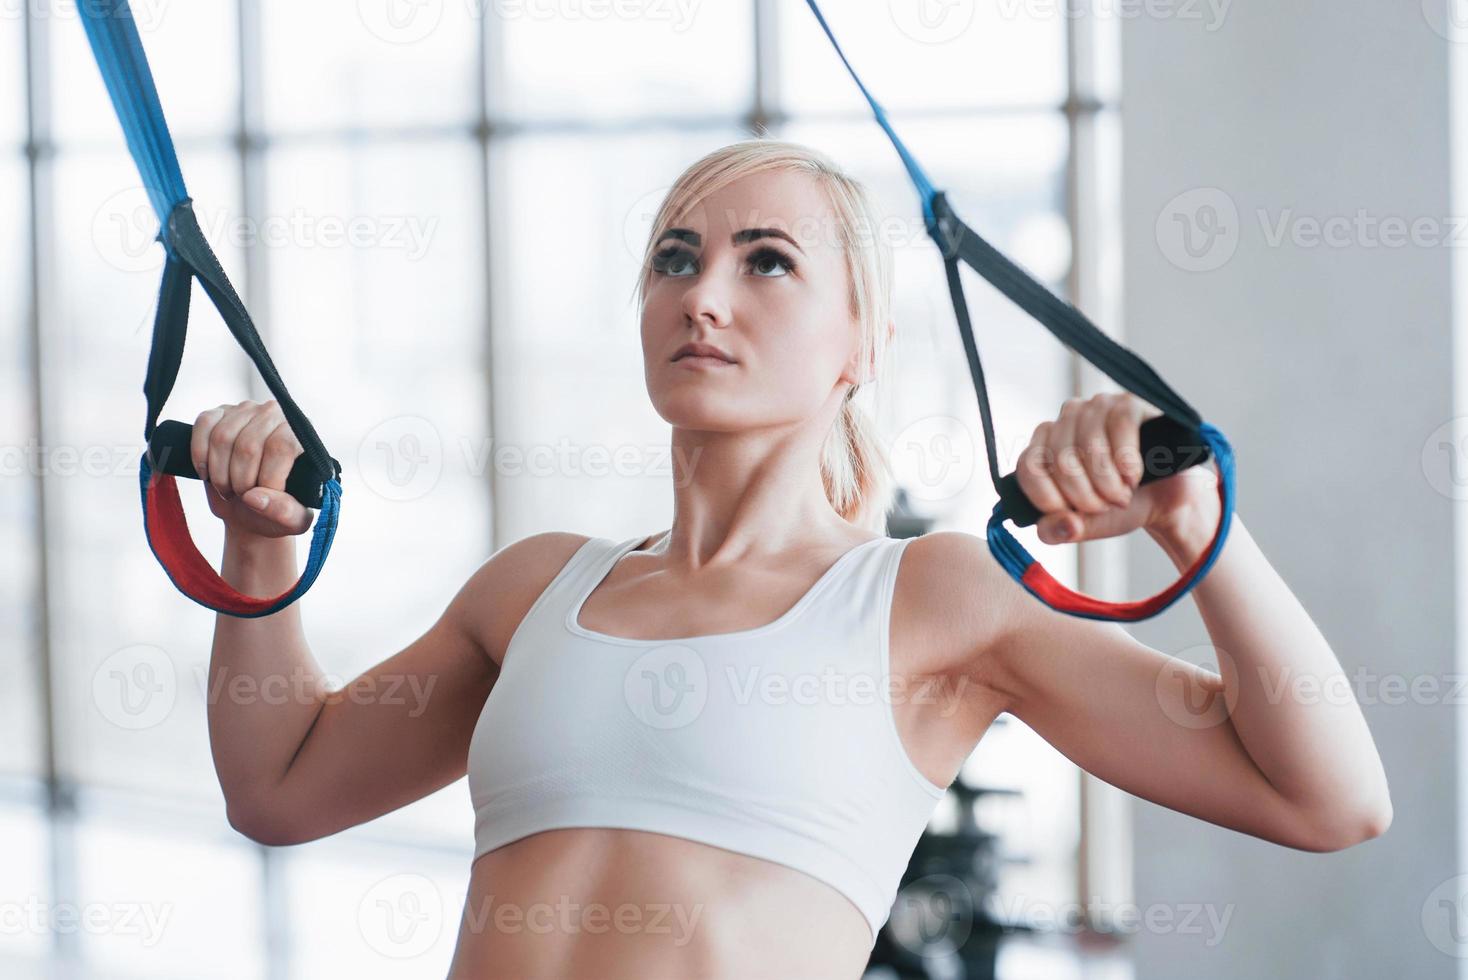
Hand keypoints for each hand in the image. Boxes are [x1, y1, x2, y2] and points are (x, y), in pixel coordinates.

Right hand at [191, 400, 313, 538]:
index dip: (267, 478)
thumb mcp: (293, 520)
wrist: (252, 508)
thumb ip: (284, 511)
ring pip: (223, 438)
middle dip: (240, 480)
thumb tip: (254, 497)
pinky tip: (207, 472)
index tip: (264, 497)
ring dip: (219, 472)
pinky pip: (203, 425)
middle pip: (248, 445)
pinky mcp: (219, 412)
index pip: (280, 447)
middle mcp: (276, 415)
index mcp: (302, 436)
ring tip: (228, 487)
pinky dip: (200, 455)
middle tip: (242, 496)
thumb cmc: (277, 509)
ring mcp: (246, 410)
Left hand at [1015, 393, 1214, 544]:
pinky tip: (1134, 475)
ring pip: (1090, 444)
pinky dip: (1128, 460)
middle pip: (1062, 460)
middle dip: (1087, 496)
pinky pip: (1120, 426)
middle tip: (1107, 506)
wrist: (1165, 499)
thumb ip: (1059, 530)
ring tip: (1123, 493)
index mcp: (1044, 448)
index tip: (1074, 515)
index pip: (1029, 467)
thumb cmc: (1120, 507)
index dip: (1049, 498)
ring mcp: (1096, 407)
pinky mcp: (1128, 402)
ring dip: (1110, 482)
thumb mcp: (1084, 526)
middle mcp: (1064, 421)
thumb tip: (1063, 525)